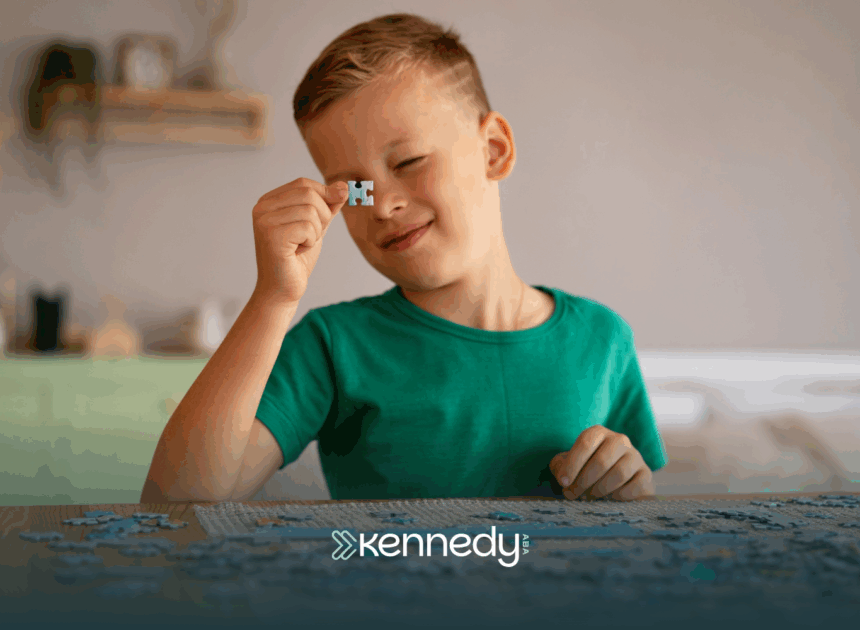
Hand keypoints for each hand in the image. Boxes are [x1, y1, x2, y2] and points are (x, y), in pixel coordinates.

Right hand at [251, 177, 349, 304]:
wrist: (283, 289)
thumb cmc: (297, 259)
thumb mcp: (317, 225)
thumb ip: (328, 205)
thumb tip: (344, 186)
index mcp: (268, 201)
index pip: (303, 184)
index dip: (325, 194)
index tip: (332, 210)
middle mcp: (261, 208)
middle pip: (308, 194)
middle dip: (322, 216)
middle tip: (311, 237)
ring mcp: (264, 221)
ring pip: (310, 211)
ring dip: (316, 232)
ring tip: (302, 245)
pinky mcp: (272, 236)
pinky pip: (308, 227)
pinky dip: (311, 241)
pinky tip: (297, 252)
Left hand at [549, 425, 655, 500]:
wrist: (615, 482)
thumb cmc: (586, 470)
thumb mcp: (569, 465)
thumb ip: (560, 467)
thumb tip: (563, 477)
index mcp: (598, 433)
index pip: (585, 443)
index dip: (572, 464)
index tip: (563, 482)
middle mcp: (619, 440)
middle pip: (601, 461)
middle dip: (583, 481)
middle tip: (573, 495)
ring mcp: (635, 456)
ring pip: (618, 474)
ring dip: (599, 490)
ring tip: (589, 497)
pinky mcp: (646, 474)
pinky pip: (633, 487)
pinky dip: (618, 496)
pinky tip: (609, 499)